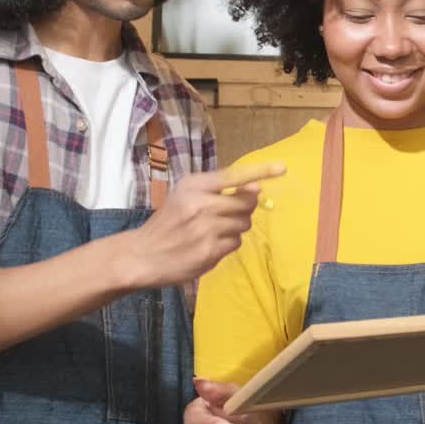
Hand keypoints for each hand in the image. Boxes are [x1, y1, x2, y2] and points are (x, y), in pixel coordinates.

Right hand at [129, 162, 284, 288]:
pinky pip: (235, 243)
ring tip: (213, 230)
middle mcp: (200, 205)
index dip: (260, 171)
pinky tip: (210, 244)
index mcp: (193, 186)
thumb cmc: (167, 221)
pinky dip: (228, 244)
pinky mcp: (209, 252)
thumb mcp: (184, 195)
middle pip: (246, 203)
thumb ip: (216, 189)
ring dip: (235, 227)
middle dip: (244, 208)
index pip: (233, 175)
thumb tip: (256, 189)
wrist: (142, 255)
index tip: (282, 168)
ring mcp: (206, 230)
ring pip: (243, 224)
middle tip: (228, 213)